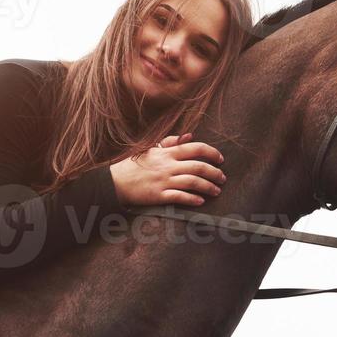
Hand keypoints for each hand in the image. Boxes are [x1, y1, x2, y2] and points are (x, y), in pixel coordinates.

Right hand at [111, 133, 226, 207]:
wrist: (114, 181)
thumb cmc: (134, 165)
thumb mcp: (151, 149)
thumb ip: (170, 142)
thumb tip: (189, 136)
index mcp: (167, 153)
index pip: (196, 148)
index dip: (212, 153)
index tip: (221, 159)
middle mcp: (168, 166)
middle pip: (199, 167)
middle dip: (215, 173)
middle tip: (223, 178)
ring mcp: (163, 181)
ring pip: (193, 182)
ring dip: (208, 186)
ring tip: (217, 191)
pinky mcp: (158, 195)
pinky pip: (179, 197)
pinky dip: (192, 199)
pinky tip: (201, 201)